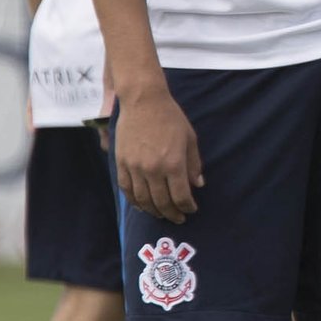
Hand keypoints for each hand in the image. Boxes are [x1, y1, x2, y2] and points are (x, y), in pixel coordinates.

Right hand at [114, 90, 203, 223]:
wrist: (144, 102)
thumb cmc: (171, 118)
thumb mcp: (190, 138)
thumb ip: (194, 164)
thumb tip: (198, 185)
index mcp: (173, 163)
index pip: (181, 196)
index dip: (187, 207)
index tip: (192, 210)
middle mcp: (153, 169)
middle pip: (162, 202)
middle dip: (172, 214)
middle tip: (178, 218)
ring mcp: (135, 168)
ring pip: (143, 200)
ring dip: (154, 211)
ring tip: (162, 214)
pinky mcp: (121, 164)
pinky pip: (127, 190)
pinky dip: (135, 202)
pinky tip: (143, 206)